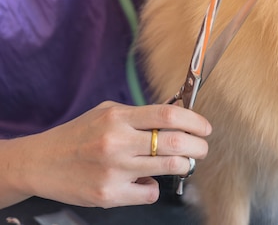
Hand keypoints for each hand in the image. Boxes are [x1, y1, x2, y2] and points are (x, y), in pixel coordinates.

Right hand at [0, 101, 210, 207]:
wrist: (41, 163)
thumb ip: (139, 115)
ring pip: (169, 168)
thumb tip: (177, 116)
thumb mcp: (106, 113)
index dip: (195, 121)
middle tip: (202, 148)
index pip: (168, 115)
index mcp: (118, 117)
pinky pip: (149, 192)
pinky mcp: (109, 194)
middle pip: (175, 142)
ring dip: (184, 165)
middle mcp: (117, 142)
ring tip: (183, 162)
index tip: (205, 128)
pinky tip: (146, 179)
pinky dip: (154, 186)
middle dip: (199, 146)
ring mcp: (114, 170)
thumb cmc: (78, 135)